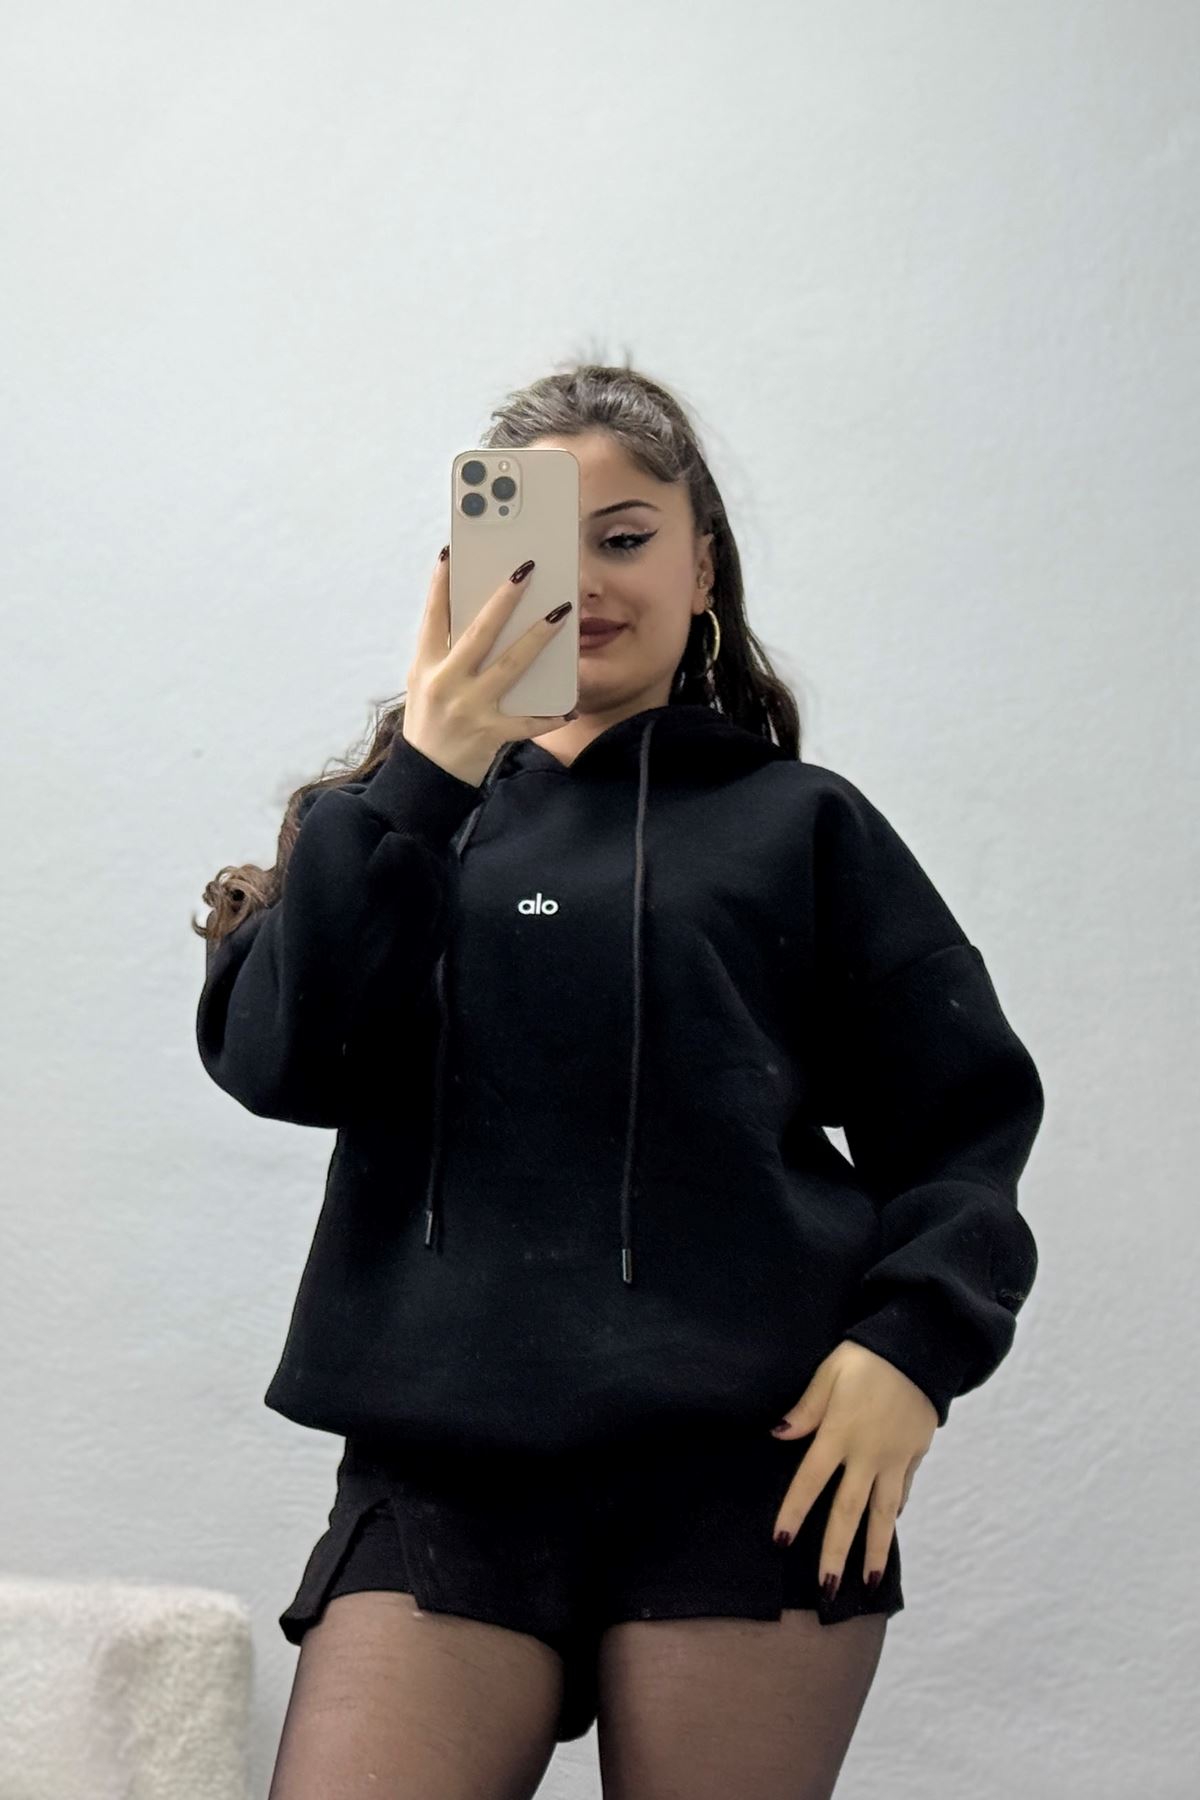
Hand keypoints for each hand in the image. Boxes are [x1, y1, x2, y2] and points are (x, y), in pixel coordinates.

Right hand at [402, 543, 577, 788]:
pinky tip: (571, 705)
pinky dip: (550, 715)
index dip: (440, 585)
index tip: (451, 554)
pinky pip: (527, 721)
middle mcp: (446, 684)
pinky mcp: (490, 734)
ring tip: (560, 613)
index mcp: (425, 666)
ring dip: (537, 638)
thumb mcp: (423, 681)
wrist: (427, 774)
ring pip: (510, 666)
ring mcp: (470, 708)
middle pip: (478, 634)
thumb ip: (444, 651)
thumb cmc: (429, 720)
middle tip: (526, 570)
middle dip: (504, 600)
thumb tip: (474, 612)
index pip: (433, 617)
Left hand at [768, 1341, 935, 1600]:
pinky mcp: (915, 1455)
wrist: (922, 1349)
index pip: (810, 1482)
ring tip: (868, 1582)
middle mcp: (867, 1455)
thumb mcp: (829, 1373)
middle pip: (848, 1512)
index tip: (781, 1542)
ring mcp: (894, 1459)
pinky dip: (894, 1512)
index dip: (795, 1512)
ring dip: (874, 1549)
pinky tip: (889, 1526)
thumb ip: (806, 1408)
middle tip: (828, 1589)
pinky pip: (901, 1490)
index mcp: (839, 1435)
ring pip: (882, 1513)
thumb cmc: (867, 1357)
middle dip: (836, 1552)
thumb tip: (778, 1434)